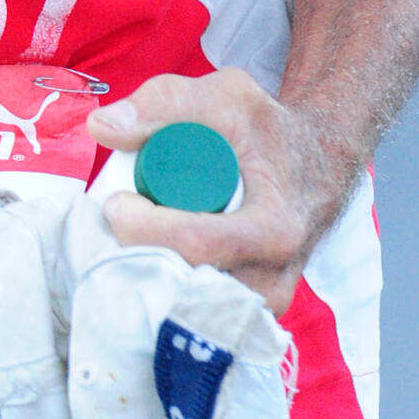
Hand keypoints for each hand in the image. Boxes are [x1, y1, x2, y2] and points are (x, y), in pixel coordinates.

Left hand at [85, 69, 350, 321]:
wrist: (315, 172)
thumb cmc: (268, 134)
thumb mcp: (227, 99)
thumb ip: (166, 102)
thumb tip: (103, 128)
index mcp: (275, 231)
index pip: (194, 244)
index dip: (142, 227)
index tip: (116, 201)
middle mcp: (272, 283)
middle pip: (182, 285)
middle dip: (136, 254)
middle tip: (121, 219)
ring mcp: (258, 309)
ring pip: (180, 309)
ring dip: (146, 276)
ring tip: (140, 235)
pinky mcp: (244, 320)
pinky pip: (189, 317)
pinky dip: (162, 292)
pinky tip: (152, 259)